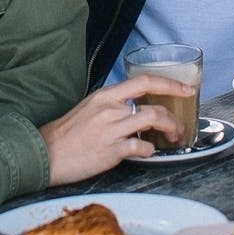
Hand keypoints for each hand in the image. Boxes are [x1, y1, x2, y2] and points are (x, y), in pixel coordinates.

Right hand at [40, 75, 194, 185]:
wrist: (47, 153)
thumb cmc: (68, 132)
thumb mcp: (90, 107)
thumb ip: (113, 104)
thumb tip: (135, 107)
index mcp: (106, 95)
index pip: (145, 81)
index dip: (170, 83)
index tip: (186, 88)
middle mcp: (110, 109)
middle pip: (154, 105)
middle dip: (175, 116)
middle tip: (181, 126)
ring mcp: (112, 129)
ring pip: (153, 122)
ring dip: (169, 130)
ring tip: (173, 138)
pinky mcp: (111, 151)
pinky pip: (141, 148)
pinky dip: (150, 151)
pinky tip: (148, 152)